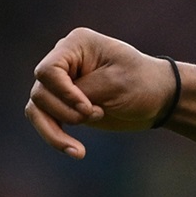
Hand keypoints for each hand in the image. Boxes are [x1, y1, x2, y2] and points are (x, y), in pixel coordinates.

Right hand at [23, 29, 179, 160]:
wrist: (158, 99)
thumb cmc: (142, 83)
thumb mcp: (116, 83)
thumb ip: (83, 91)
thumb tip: (52, 104)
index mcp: (76, 44)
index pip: (49, 71)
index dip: (63, 93)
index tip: (88, 108)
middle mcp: (63, 61)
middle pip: (41, 91)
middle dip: (66, 112)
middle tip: (98, 114)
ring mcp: (61, 83)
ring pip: (37, 108)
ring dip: (55, 131)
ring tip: (79, 150)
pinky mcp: (64, 104)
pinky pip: (44, 120)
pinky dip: (55, 137)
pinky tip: (76, 152)